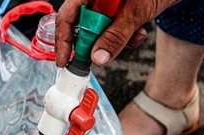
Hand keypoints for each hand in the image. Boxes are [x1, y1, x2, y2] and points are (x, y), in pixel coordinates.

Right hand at [55, 0, 178, 66]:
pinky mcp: (122, 12)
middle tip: (100, 57)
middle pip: (83, 25)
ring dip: (116, 42)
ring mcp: (110, 5)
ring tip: (132, 39)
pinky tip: (139, 33)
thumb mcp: (136, 11)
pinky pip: (116, 30)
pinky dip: (127, 38)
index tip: (65, 61)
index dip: (64, 40)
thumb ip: (115, 35)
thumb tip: (97, 57)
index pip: (67, 16)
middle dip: (95, 43)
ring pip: (101, 31)